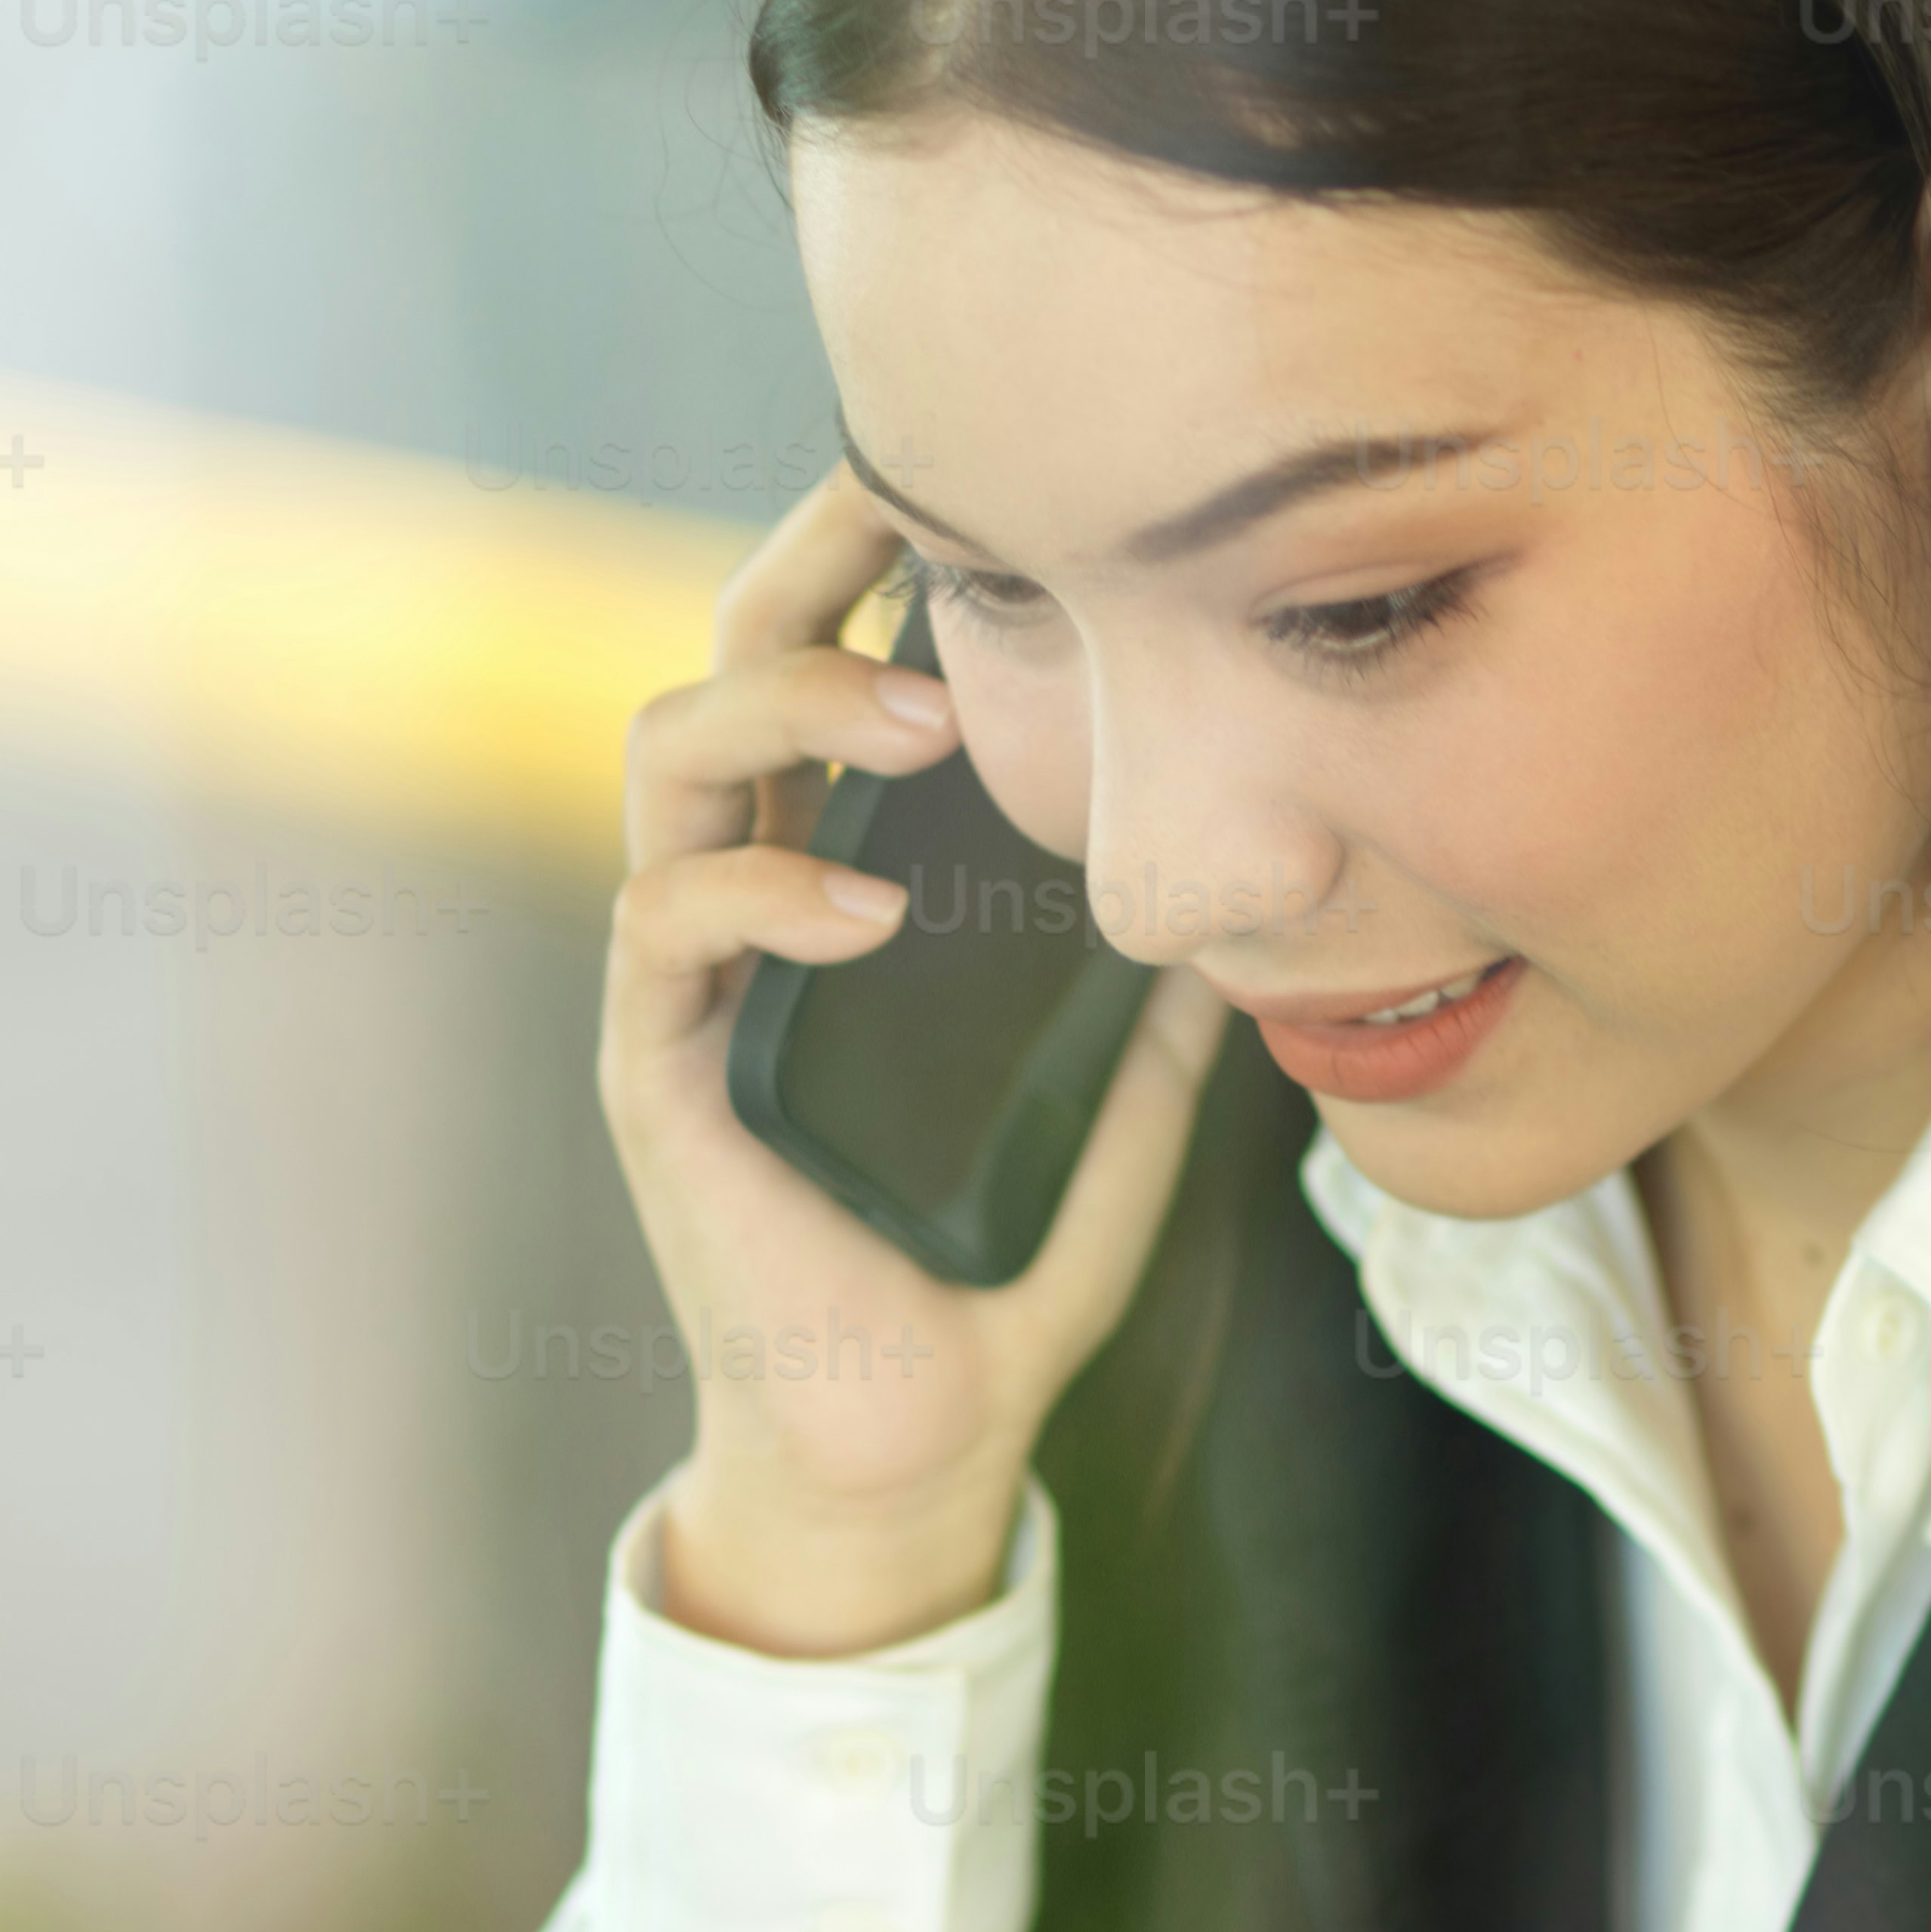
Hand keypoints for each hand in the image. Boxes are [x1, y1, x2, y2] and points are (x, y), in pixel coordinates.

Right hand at [599, 449, 1229, 1656]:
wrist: (913, 1447)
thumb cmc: (992, 1275)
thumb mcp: (1119, 1117)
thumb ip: (1170, 1016)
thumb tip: (1272, 905)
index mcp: (840, 884)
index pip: (831, 673)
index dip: (877, 564)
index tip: (975, 484)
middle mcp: (748, 902)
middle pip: (725, 661)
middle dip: (804, 564)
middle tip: (907, 509)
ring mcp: (687, 980)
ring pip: (669, 762)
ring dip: (786, 711)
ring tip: (912, 722)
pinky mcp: (658, 1072)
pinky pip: (666, 929)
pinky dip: (767, 899)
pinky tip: (867, 917)